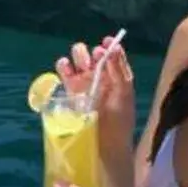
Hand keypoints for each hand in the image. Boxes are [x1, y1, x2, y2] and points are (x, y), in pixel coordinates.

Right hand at [56, 34, 136, 153]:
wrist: (106, 145)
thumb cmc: (120, 120)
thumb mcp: (124, 93)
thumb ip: (118, 70)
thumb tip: (113, 47)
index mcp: (116, 76)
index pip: (112, 54)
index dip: (110, 46)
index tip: (107, 41)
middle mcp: (100, 77)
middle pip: (92, 55)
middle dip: (92, 53)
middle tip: (95, 57)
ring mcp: (84, 84)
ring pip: (77, 61)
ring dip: (78, 57)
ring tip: (81, 63)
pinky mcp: (70, 92)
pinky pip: (64, 74)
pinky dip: (64, 67)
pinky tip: (66, 68)